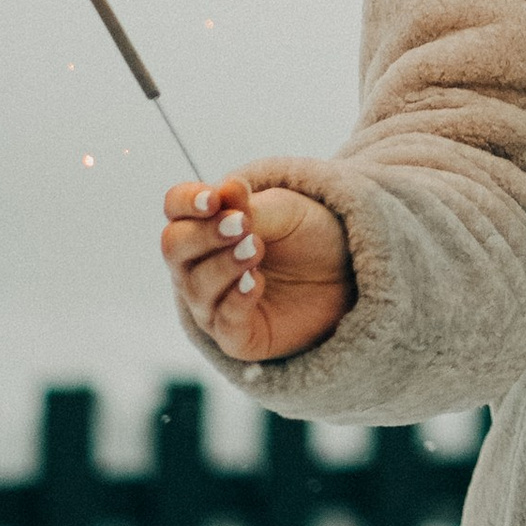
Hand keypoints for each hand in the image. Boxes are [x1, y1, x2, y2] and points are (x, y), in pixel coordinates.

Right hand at [162, 177, 352, 364]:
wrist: (350, 273)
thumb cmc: (309, 235)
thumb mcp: (287, 211)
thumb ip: (253, 207)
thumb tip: (225, 189)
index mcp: (204, 224)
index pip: (175, 208)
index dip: (187, 202)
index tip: (214, 199)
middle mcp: (198, 265)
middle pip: (175, 247)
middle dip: (205, 234)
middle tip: (242, 224)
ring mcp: (212, 303)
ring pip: (196, 286)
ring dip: (224, 265)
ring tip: (256, 249)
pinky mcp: (236, 336)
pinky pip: (223, 323)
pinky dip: (236, 301)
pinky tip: (256, 283)